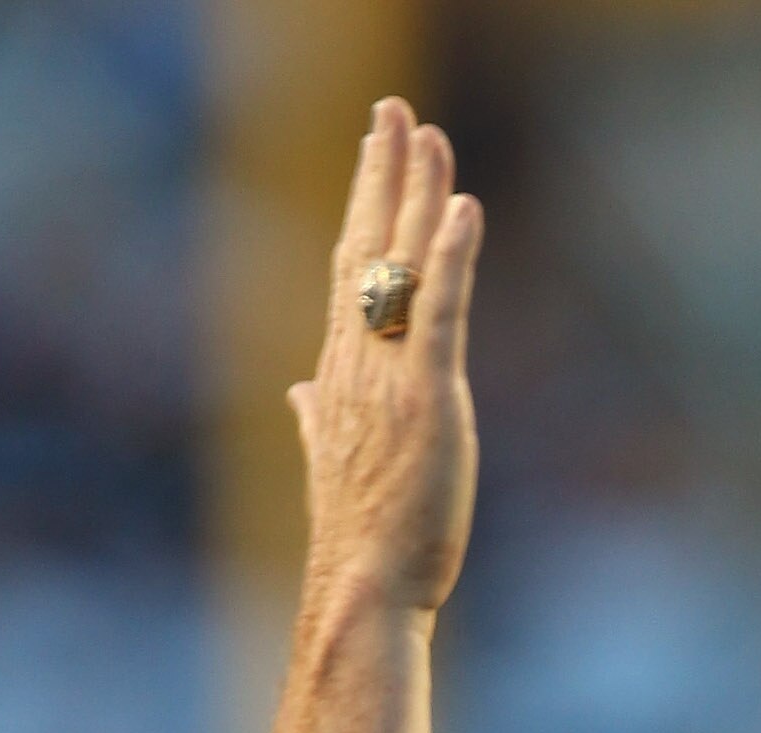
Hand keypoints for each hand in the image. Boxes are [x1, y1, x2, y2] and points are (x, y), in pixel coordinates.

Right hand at [292, 99, 481, 622]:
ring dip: (416, 193)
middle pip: (367, 247)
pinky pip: (439, 311)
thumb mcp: (334, 464)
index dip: (363, 207)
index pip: (349, 272)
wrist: (363, 593)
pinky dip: (450, 257)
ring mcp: (390, 379)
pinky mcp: (428, 401)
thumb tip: (297, 394)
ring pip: (401, 266)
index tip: (373, 154)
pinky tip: (463, 207)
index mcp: (340, 376)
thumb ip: (315, 418)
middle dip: (382, 175)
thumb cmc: (359, 543)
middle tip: (394, 112)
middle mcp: (357, 365)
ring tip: (428, 134)